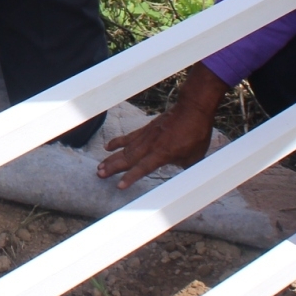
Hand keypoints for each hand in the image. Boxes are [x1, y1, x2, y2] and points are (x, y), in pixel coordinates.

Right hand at [97, 103, 213, 189]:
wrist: (192, 109)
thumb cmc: (195, 133)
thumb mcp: (194, 157)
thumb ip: (184, 168)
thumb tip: (184, 178)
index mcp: (162, 154)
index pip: (142, 168)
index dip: (130, 178)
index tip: (119, 186)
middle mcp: (151, 145)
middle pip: (128, 158)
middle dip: (113, 167)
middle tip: (100, 174)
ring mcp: (146, 136)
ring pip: (125, 149)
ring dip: (112, 158)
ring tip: (99, 166)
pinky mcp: (146, 129)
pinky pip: (129, 137)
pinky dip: (118, 142)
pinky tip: (108, 147)